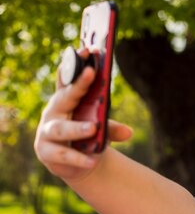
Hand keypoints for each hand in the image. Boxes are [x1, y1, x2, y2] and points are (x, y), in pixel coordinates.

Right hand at [34, 49, 132, 181]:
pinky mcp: (47, 152)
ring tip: (94, 128)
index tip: (88, 50)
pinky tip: (92, 161)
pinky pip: (62, 154)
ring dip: (77, 127)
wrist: (79, 163)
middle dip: (76, 85)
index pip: (69, 79)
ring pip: (60, 128)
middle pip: (64, 96)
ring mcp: (47, 132)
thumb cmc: (89, 137)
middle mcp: (54, 112)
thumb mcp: (102, 129)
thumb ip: (112, 128)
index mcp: (66, 100)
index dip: (76, 63)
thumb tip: (129, 132)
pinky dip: (77, 158)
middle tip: (90, 73)